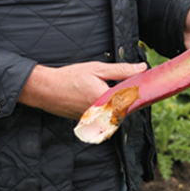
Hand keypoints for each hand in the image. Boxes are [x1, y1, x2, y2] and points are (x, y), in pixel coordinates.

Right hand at [19, 61, 145, 119]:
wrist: (45, 89)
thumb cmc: (70, 77)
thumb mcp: (97, 69)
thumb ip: (121, 70)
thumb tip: (142, 68)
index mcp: (105, 99)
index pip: (132, 101)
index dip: (139, 93)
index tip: (144, 86)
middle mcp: (101, 113)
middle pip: (124, 110)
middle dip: (129, 100)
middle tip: (129, 88)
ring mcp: (94, 119)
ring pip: (114, 115)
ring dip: (118, 106)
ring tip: (115, 93)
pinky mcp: (88, 122)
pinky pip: (104, 117)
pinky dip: (107, 110)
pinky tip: (102, 99)